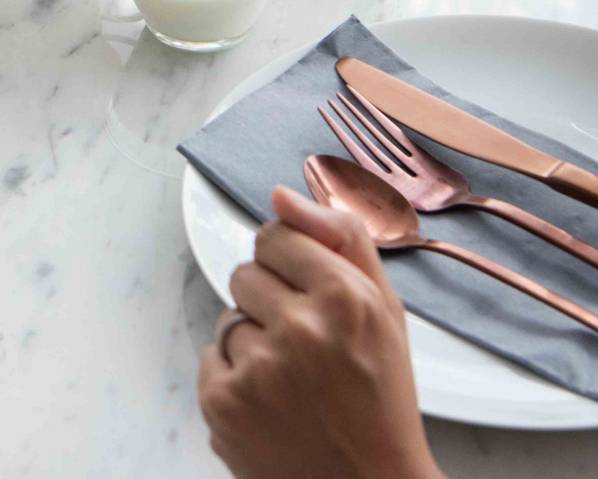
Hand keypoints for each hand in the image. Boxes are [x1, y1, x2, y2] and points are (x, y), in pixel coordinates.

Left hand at [197, 185, 440, 478]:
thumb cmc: (380, 401)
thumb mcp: (385, 313)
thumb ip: (341, 241)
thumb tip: (281, 193)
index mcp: (346, 298)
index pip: (276, 234)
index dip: (292, 264)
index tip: (310, 294)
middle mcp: (300, 328)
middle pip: (246, 272)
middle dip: (271, 301)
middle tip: (308, 346)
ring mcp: (257, 369)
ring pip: (230, 318)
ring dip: (255, 343)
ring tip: (295, 382)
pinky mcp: (223, 403)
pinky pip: (212, 358)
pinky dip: (236, 379)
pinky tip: (273, 404)